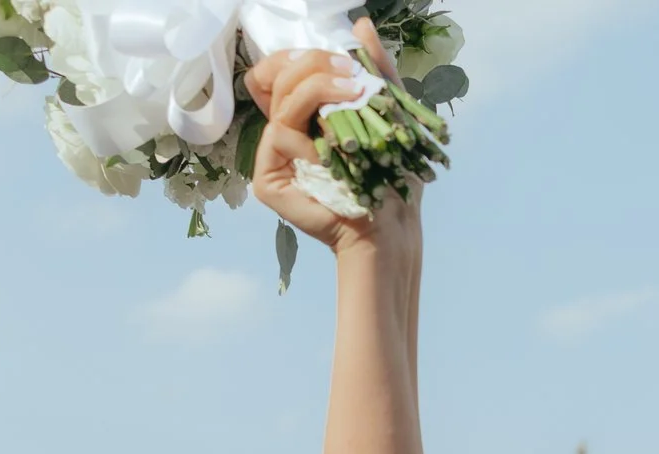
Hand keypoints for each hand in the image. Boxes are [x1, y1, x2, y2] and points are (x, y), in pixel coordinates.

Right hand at [244, 20, 412, 253]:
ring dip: (318, 88)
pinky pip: (281, 136)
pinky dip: (313, 136)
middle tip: (349, 72)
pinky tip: (338, 146)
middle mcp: (283, 131)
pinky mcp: (267, 179)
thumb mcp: (388, 110)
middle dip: (312, 65)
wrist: (391, 225)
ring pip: (280, 102)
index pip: (280, 70)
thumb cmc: (391, 176)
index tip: (340, 60)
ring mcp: (272, 155)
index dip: (298, 57)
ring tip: (353, 93)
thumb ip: (374, 67)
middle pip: (274, 76)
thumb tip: (359, 23)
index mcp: (304, 115)